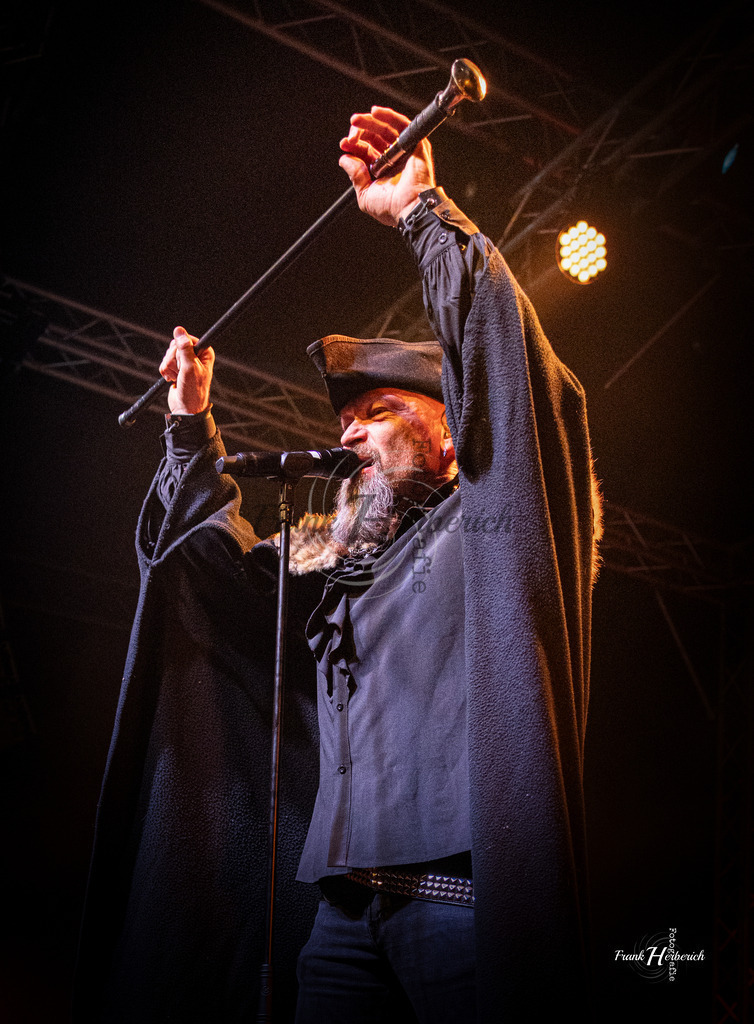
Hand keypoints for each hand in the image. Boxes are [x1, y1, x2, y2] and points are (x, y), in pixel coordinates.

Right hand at [159, 326, 214, 414]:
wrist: (186, 408)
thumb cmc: (193, 391)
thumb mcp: (190, 367)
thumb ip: (184, 348)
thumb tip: (179, 331)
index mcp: (204, 352)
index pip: (186, 339)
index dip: (181, 349)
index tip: (184, 361)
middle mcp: (195, 355)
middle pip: (175, 346)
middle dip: (174, 360)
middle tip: (181, 371)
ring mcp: (184, 362)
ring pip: (168, 355)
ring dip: (170, 368)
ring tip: (177, 377)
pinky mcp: (176, 368)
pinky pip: (164, 363)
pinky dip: (166, 372)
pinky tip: (173, 379)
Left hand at [339, 106, 435, 226]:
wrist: (409, 207)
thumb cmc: (391, 208)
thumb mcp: (365, 194)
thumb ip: (355, 176)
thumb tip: (344, 159)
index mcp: (382, 170)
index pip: (366, 150)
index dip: (354, 145)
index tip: (344, 144)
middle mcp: (393, 159)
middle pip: (374, 136)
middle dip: (359, 132)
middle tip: (350, 135)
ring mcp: (404, 150)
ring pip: (385, 128)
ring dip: (369, 121)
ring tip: (356, 120)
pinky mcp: (415, 143)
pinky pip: (401, 123)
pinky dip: (388, 115)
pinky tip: (375, 112)